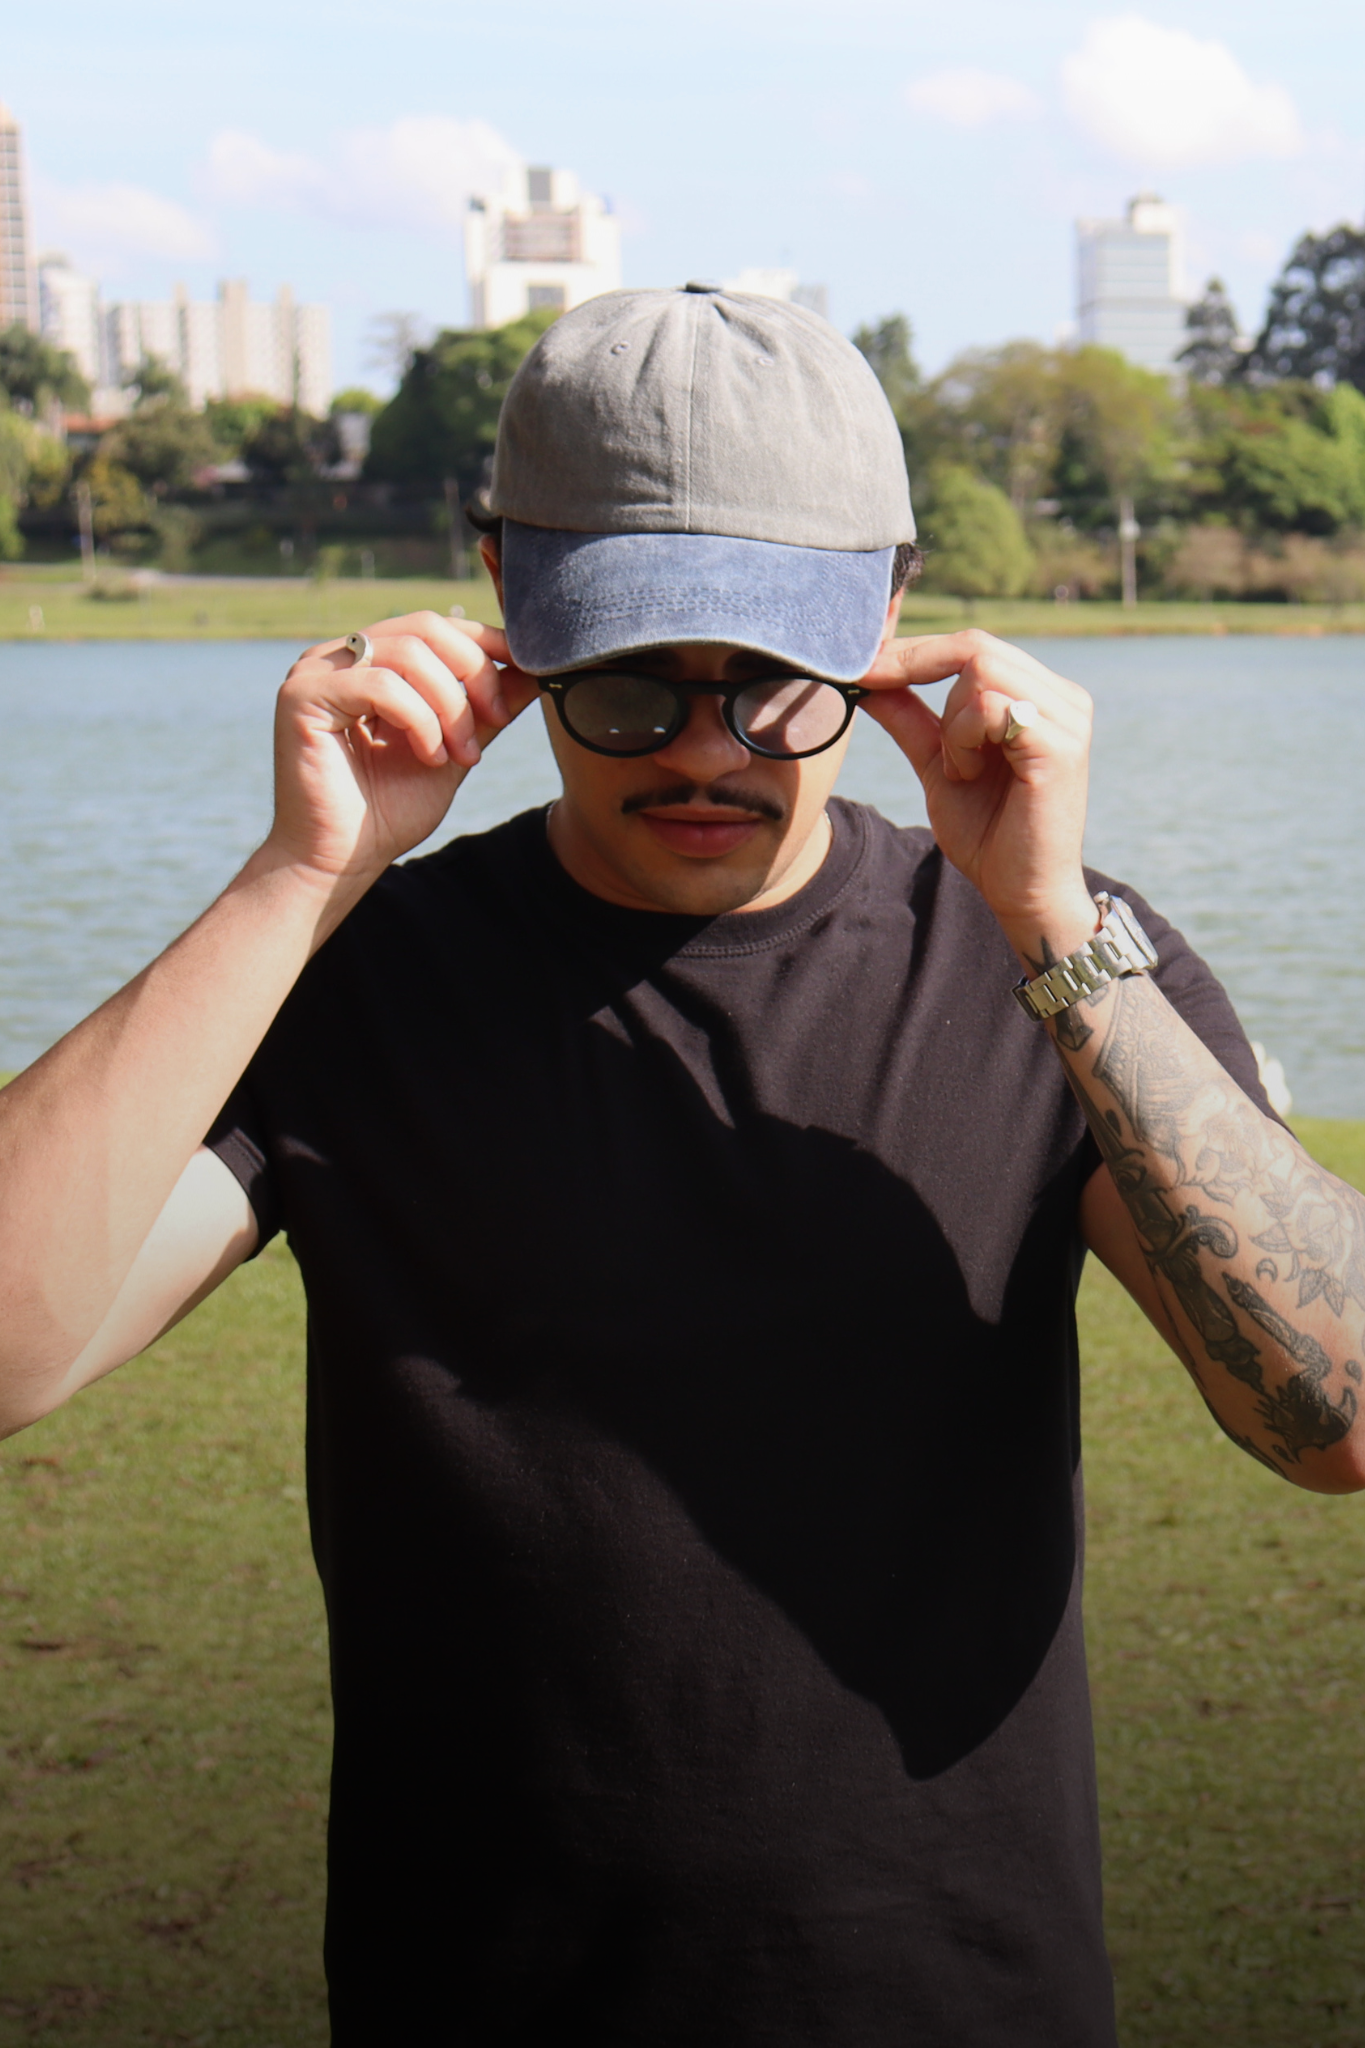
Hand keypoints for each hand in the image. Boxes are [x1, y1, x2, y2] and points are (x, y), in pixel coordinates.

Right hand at [263, 611, 538, 884]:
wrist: (339, 861)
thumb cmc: (387, 812)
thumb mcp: (453, 750)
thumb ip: (485, 711)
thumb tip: (533, 671)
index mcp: (371, 662)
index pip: (435, 627)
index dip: (486, 643)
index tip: (525, 676)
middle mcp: (341, 656)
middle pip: (426, 628)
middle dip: (475, 674)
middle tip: (497, 721)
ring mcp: (316, 670)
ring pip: (409, 653)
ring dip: (450, 706)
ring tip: (459, 754)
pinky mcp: (302, 695)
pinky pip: (382, 685)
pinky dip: (420, 721)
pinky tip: (430, 757)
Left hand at [859, 629, 1097, 957]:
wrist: (1021, 892)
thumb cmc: (988, 833)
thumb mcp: (937, 764)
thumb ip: (910, 719)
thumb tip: (869, 678)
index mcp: (1039, 696)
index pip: (973, 646)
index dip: (914, 651)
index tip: (863, 666)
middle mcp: (1061, 698)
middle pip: (975, 647)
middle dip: (920, 676)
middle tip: (903, 720)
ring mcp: (1066, 718)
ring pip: (979, 672)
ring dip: (950, 724)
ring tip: (959, 770)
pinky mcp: (1060, 745)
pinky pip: (992, 708)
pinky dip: (964, 741)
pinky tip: (969, 776)